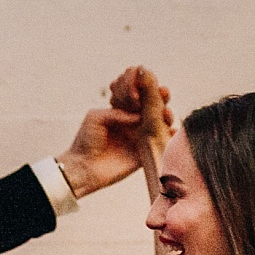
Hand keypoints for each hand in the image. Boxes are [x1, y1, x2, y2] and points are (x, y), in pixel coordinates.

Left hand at [55, 66, 173, 195]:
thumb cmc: (85, 141)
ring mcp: (140, 137)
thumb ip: (117, 112)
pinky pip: (161, 143)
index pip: (137, 95)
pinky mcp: (144, 153)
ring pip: (160, 122)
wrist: (83, 168)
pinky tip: (171, 130)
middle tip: (163, 92)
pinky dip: (170, 136)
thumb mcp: (95, 117)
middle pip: (152, 105)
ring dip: (167, 114)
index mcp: (121, 111)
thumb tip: (138, 116)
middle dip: (160, 96)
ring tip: (166, 112)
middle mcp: (133, 122)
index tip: (143, 86)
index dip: (143, 87)